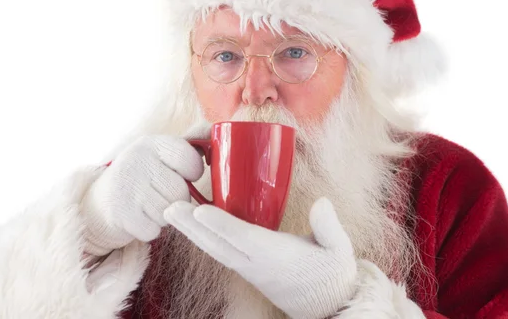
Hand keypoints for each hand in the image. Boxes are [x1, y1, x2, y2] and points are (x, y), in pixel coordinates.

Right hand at [81, 135, 203, 255]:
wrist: (101, 202)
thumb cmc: (144, 177)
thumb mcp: (163, 153)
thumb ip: (191, 142)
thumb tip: (218, 130)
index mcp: (152, 142)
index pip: (191, 160)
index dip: (191, 173)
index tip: (180, 173)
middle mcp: (136, 159)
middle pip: (181, 192)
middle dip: (177, 199)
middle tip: (160, 194)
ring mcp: (126, 186)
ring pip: (169, 213)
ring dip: (164, 216)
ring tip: (149, 205)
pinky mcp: (119, 212)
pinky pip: (153, 230)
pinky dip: (149, 230)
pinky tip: (138, 217)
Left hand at [164, 197, 357, 318]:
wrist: (325, 307)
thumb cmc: (331, 275)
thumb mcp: (339, 252)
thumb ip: (329, 227)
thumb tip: (322, 201)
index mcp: (277, 257)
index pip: (245, 239)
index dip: (221, 225)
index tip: (199, 210)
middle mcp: (257, 263)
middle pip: (218, 245)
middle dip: (192, 227)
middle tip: (168, 207)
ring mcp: (249, 268)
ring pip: (215, 249)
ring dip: (191, 231)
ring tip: (171, 212)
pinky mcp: (247, 267)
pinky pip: (220, 251)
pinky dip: (203, 237)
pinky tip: (192, 223)